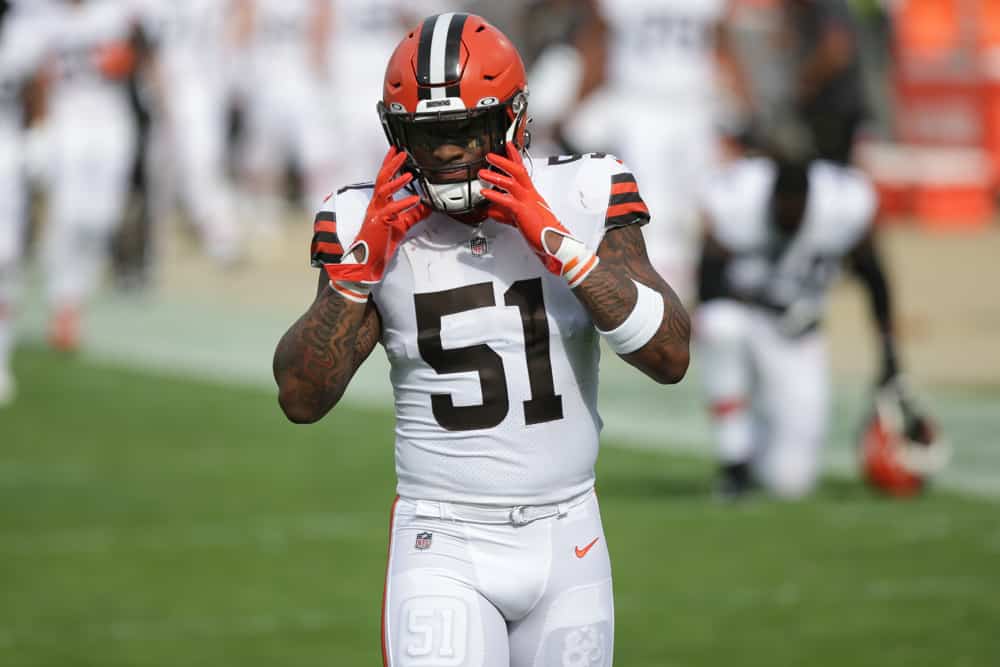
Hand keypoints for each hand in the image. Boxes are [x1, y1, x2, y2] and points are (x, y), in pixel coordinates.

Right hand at [324, 147, 430, 285]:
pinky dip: (404, 203)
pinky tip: (414, 199)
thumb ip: (413, 214)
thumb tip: (427, 206)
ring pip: (383, 190)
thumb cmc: (379, 243)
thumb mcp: (402, 225)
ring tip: (408, 173)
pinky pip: (392, 210)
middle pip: (381, 179)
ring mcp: (376, 213)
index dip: (390, 164)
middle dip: (390, 164)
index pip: (384, 179)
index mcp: (380, 204)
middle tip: (400, 153)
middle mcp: (376, 205)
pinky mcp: (379, 223)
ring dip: (396, 180)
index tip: (396, 152)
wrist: (368, 261)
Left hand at [479, 144, 597, 286]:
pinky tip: (485, 192)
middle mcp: (530, 195)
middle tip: (491, 155)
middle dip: (504, 161)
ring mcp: (528, 202)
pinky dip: (494, 195)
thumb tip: (491, 210)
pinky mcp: (523, 212)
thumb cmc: (542, 233)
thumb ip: (504, 213)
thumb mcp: (518, 220)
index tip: (509, 146)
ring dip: (495, 175)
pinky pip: (507, 200)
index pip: (523, 171)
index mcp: (532, 195)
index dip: (515, 157)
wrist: (554, 244)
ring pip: (511, 182)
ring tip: (483, 172)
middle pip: (518, 171)